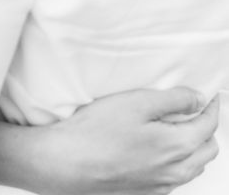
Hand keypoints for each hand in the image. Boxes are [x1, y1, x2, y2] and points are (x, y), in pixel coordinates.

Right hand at [42, 87, 219, 194]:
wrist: (69, 162)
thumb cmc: (97, 131)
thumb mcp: (137, 102)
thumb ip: (174, 99)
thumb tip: (198, 99)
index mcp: (177, 146)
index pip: (208, 126)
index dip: (212, 107)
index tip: (210, 95)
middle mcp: (175, 172)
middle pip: (208, 150)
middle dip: (207, 127)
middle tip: (197, 109)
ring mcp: (161, 186)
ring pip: (194, 167)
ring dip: (195, 146)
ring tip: (180, 126)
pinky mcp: (147, 192)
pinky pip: (176, 178)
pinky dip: (179, 161)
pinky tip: (160, 148)